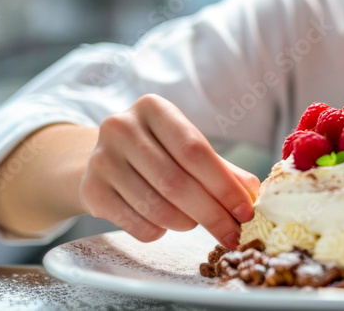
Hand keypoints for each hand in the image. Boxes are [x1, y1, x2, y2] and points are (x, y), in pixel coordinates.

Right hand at [79, 94, 259, 247]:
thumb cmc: (157, 152)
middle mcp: (122, 127)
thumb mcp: (186, 148)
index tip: (245, 211)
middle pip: (176, 181)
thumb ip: (221, 169)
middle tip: (233, 233)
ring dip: (186, 223)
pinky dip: (159, 231)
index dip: (223, 185)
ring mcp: (102, 158)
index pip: (195, 150)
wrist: (104, 159)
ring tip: (196, 224)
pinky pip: (136, 223)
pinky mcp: (91, 189)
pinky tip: (166, 225)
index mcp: (153, 108)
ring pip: (156, 205)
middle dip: (211, 213)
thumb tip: (252, 193)